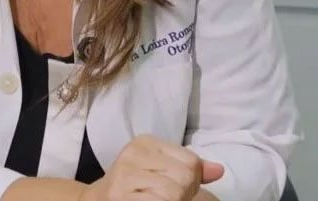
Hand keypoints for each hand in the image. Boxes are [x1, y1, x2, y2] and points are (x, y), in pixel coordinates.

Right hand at [80, 135, 223, 200]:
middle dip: (181, 194)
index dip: (190, 181)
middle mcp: (133, 153)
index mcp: (146, 142)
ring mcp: (125, 175)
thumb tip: (219, 170)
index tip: (170, 185)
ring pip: (173, 194)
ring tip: (151, 200)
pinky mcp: (119, 196)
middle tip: (159, 196)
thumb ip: (189, 169)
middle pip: (185, 177)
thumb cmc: (136, 187)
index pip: (191, 161)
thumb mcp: (161, 170)